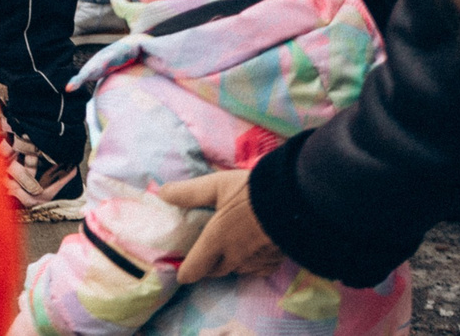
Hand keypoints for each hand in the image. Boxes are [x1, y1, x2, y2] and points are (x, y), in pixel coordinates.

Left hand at [159, 171, 284, 282]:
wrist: (297, 200)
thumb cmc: (253, 192)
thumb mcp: (217, 186)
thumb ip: (190, 193)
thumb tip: (162, 194)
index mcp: (216, 240)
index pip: (195, 268)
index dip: (186, 272)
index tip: (181, 273)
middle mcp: (235, 257)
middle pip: (216, 270)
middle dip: (207, 266)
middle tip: (203, 255)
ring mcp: (257, 261)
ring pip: (237, 270)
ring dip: (230, 263)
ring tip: (228, 249)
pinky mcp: (277, 261)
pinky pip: (258, 269)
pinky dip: (252, 263)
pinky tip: (253, 250)